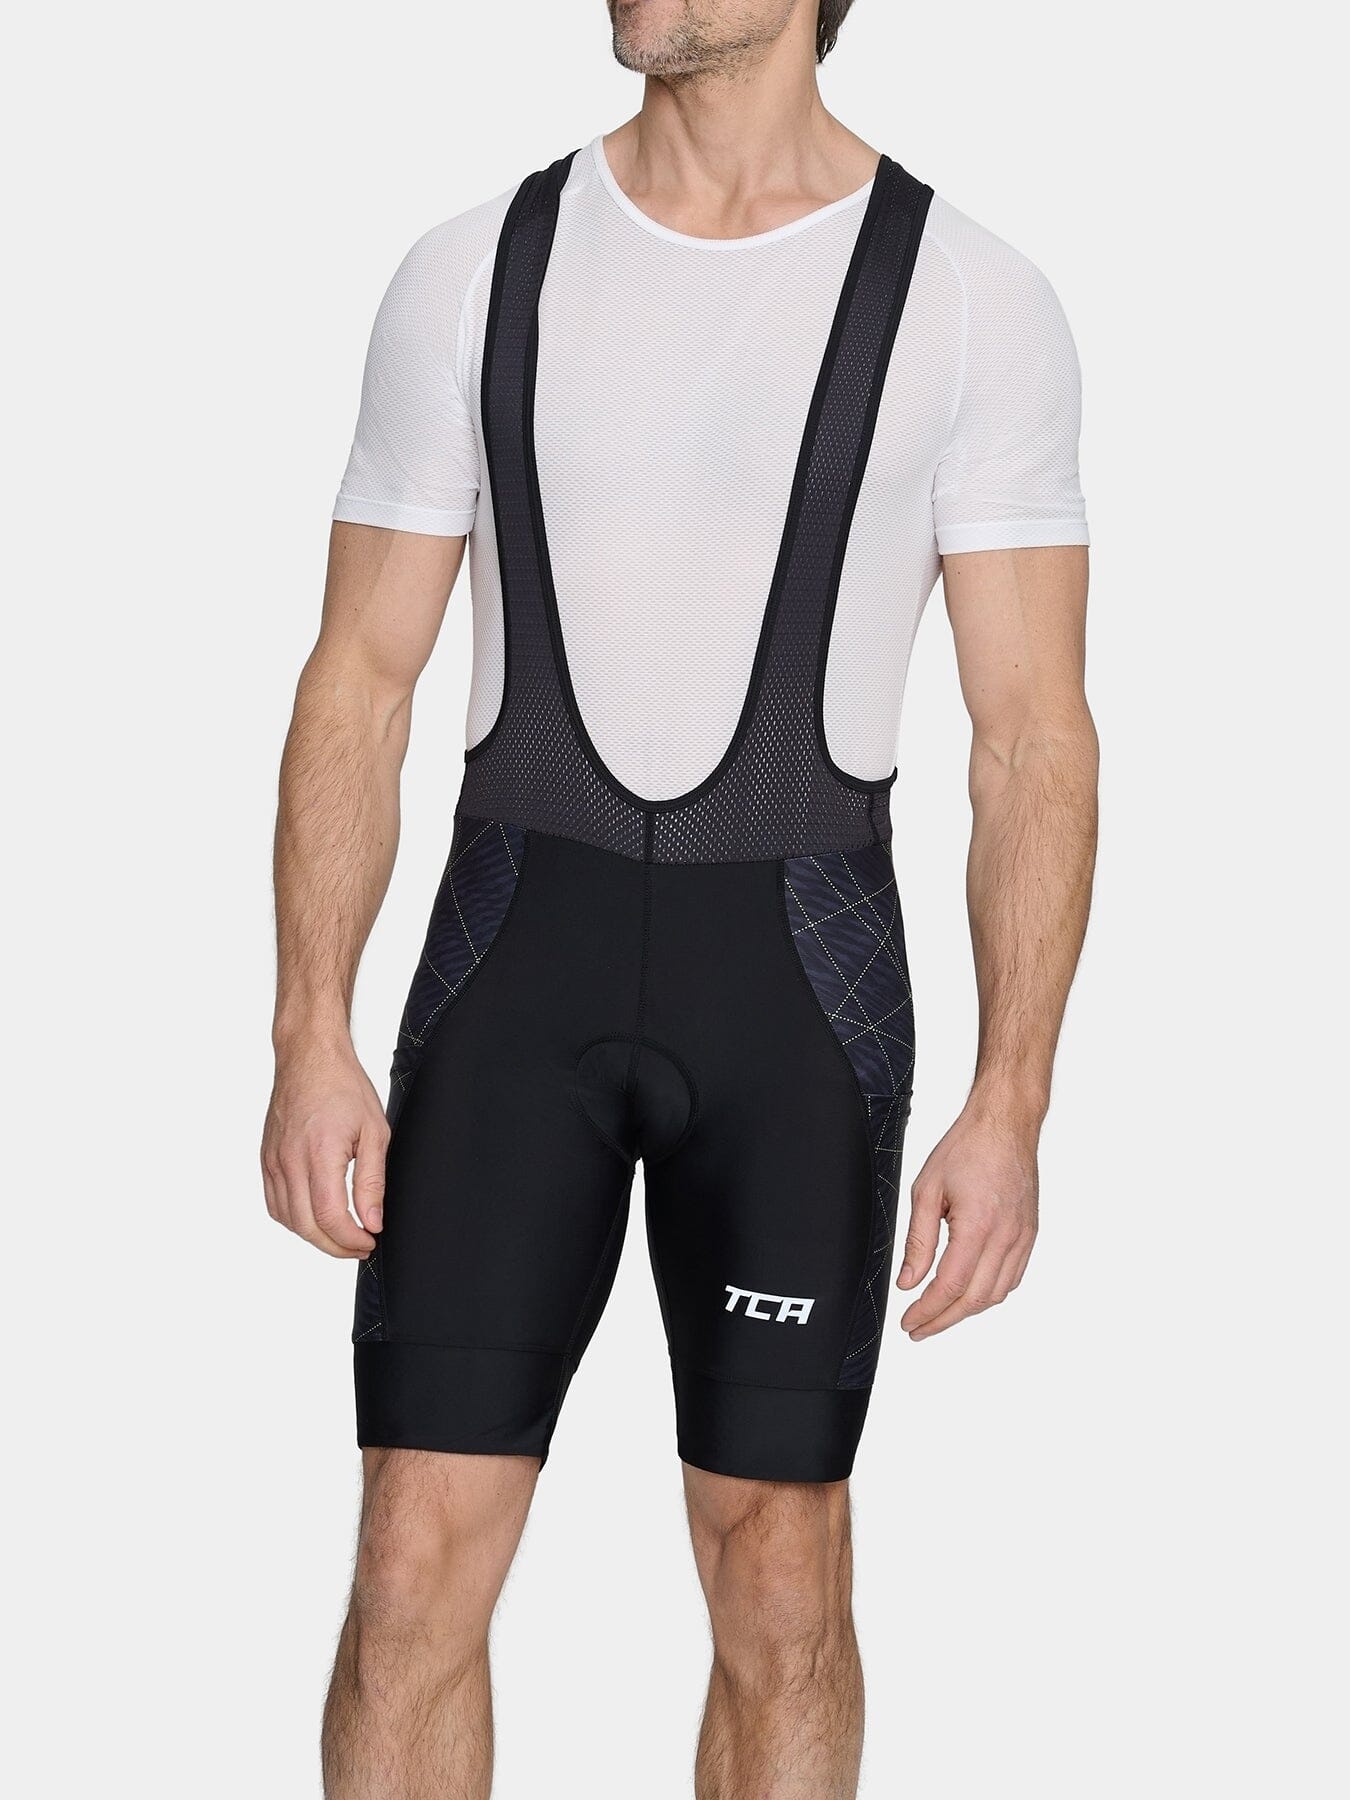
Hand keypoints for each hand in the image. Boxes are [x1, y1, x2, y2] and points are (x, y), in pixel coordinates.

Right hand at [262, 1037, 388, 1257]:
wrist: (309, 1057)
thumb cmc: (342, 1086)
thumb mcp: (374, 1132)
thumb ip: (372, 1181)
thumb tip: (372, 1221)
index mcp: (319, 1154)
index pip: (330, 1218)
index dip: (351, 1240)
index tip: (369, 1242)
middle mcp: (290, 1161)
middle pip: (307, 1226)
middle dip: (335, 1246)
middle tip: (359, 1246)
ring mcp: (274, 1161)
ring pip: (287, 1219)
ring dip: (314, 1236)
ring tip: (341, 1235)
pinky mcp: (266, 1159)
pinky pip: (274, 1203)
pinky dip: (293, 1219)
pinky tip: (314, 1217)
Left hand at [896, 1102, 1038, 1339]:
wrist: (1005, 1126)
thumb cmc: (967, 1149)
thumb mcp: (927, 1190)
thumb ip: (918, 1241)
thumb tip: (908, 1282)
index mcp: (978, 1225)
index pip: (950, 1286)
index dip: (927, 1311)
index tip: (909, 1322)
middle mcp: (1006, 1237)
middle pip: (975, 1299)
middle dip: (943, 1320)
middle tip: (918, 1328)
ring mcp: (1023, 1238)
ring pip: (996, 1294)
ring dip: (966, 1311)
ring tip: (939, 1314)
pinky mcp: (1030, 1235)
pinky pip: (1012, 1278)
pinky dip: (989, 1294)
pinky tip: (969, 1294)